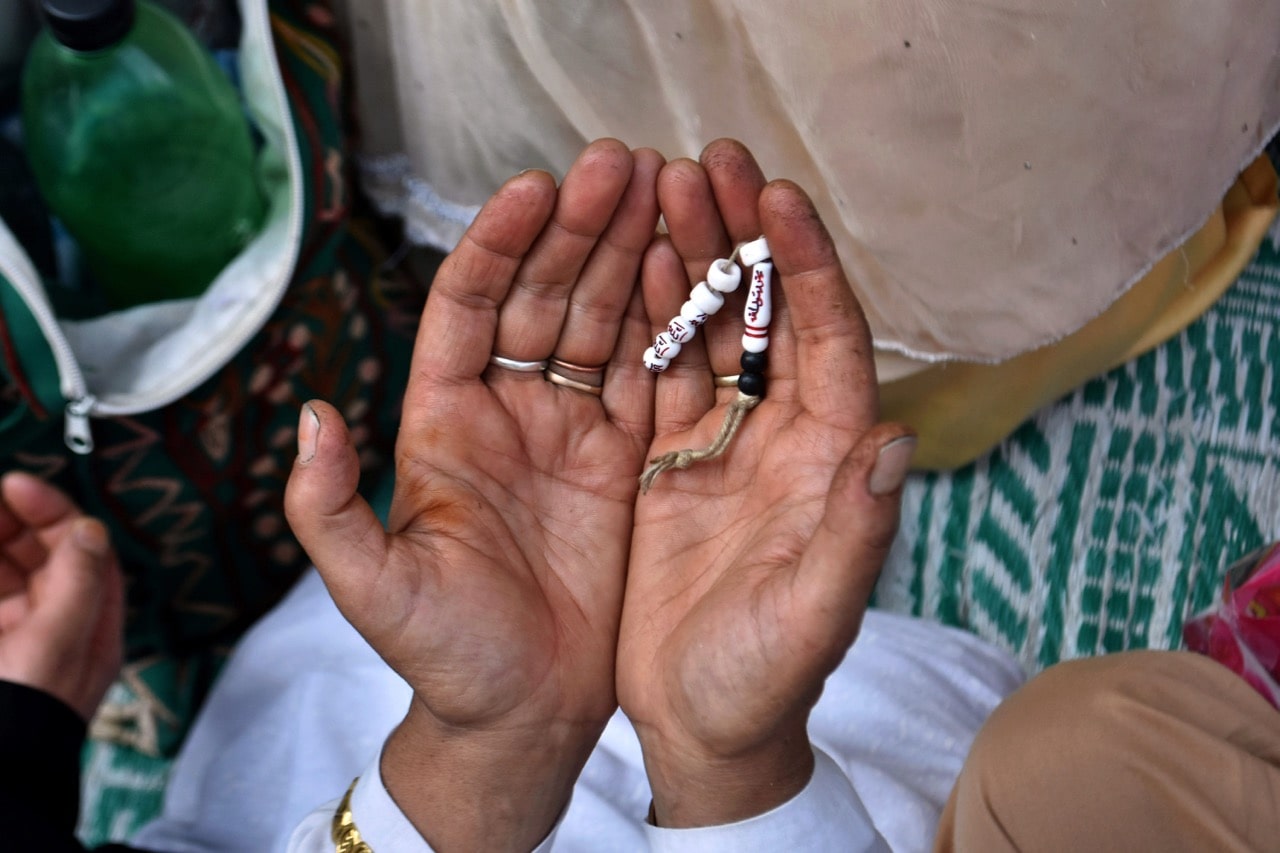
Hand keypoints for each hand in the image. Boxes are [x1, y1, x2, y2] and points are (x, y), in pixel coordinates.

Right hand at [0, 472, 122, 721]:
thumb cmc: (29, 713)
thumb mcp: (60, 642)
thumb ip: (79, 582)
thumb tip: (92, 530)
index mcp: (90, 625)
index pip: (82, 550)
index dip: (53, 511)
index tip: (16, 485)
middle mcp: (55, 627)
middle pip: (41, 554)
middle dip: (15, 519)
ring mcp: (16, 635)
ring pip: (8, 571)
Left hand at [285, 140, 661, 850]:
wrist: (525, 717)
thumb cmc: (445, 658)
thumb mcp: (375, 592)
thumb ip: (330, 510)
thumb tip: (314, 420)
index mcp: (443, 425)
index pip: (468, 309)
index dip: (498, 245)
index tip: (534, 189)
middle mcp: (506, 413)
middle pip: (541, 297)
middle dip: (577, 229)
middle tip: (619, 164)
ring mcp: (569, 432)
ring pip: (597, 323)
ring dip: (626, 256)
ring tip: (662, 188)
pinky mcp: (624, 461)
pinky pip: (647, 377)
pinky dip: (668, 323)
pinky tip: (691, 269)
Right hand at [617, 140, 915, 826]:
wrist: (702, 727)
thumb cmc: (764, 681)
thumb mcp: (813, 616)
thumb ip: (856, 532)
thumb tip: (895, 438)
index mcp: (828, 462)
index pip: (830, 342)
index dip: (809, 267)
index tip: (779, 198)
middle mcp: (782, 438)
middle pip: (769, 316)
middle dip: (743, 236)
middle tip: (709, 161)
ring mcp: (721, 446)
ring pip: (710, 332)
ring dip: (689, 259)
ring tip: (659, 188)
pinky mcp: (667, 463)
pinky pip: (657, 374)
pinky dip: (644, 317)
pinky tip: (626, 266)